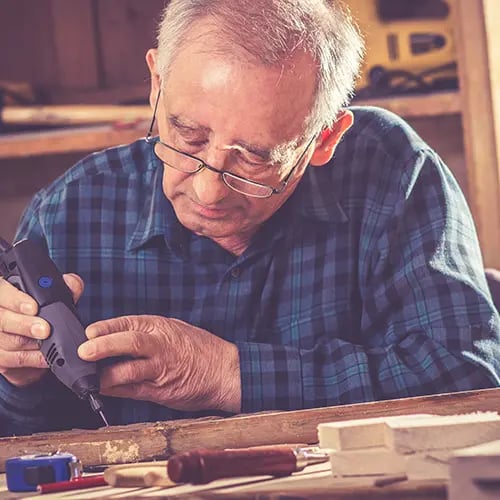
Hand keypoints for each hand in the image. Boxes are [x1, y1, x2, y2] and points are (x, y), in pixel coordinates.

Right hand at [0, 273, 83, 386]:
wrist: (35, 342)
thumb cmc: (41, 315)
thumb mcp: (53, 297)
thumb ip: (64, 288)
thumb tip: (71, 282)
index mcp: (3, 294)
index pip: (2, 292)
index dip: (16, 299)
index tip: (33, 307)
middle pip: (1, 319)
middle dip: (24, 325)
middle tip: (44, 329)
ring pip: (5, 342)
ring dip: (30, 344)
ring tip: (48, 344)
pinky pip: (11, 361)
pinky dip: (31, 359)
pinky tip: (45, 356)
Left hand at [78, 315, 241, 412]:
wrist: (225, 370)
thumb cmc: (200, 349)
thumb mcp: (176, 330)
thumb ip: (149, 333)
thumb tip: (118, 336)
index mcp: (163, 327)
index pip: (130, 323)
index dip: (107, 327)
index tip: (89, 331)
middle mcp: (162, 345)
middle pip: (129, 342)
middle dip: (104, 346)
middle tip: (84, 350)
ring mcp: (162, 368)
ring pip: (130, 370)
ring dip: (107, 374)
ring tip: (89, 378)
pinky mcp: (163, 390)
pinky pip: (135, 390)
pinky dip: (117, 390)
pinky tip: (104, 389)